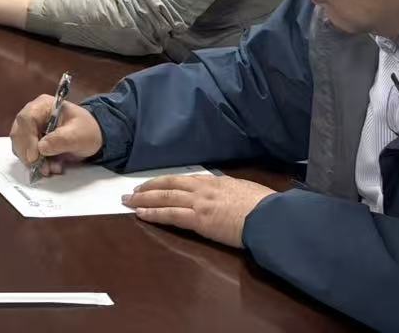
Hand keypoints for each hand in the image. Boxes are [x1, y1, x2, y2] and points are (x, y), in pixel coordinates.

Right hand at [9, 93, 102, 173]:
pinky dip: (34, 163)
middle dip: (28, 153)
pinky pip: (25, 152)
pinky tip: (49, 167)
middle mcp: (32, 114)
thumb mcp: (78, 135)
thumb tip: (40, 148)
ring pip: (19, 145)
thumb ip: (60, 140)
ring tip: (49, 169)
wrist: (91, 137)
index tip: (34, 156)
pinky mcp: (31, 140)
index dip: (27, 138)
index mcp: (43, 105)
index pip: (27, 119)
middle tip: (42, 168)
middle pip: (19, 132)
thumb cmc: (86, 130)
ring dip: (31, 160)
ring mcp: (30, 128)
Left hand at [123, 175, 275, 248]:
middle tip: (131, 192)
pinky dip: (154, 214)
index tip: (152, 185)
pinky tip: (141, 214)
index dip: (165, 182)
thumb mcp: (246, 190)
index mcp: (215, 182)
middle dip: (147, 189)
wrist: (271, 217)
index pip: (183, 179)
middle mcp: (203, 189)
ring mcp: (199, 203)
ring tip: (128, 202)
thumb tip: (228, 193)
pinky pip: (170, 215)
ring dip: (143, 200)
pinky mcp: (199, 219)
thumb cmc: (265, 206)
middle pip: (168, 185)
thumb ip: (231, 190)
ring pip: (164, 198)